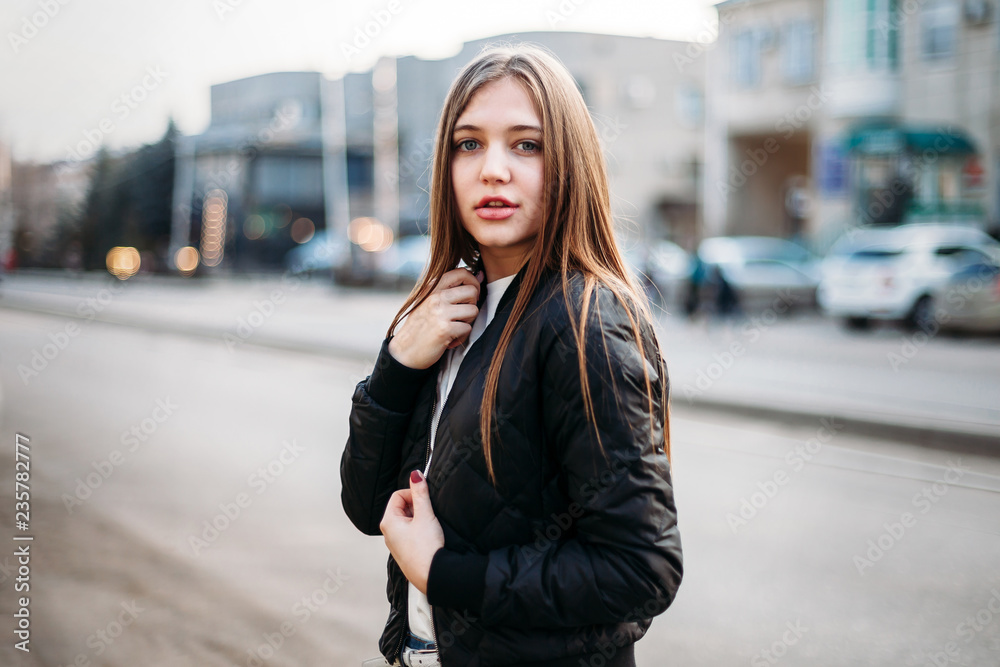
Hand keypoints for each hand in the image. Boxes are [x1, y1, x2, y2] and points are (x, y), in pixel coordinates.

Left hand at [380, 470, 444, 593]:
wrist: (431, 576)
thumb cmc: (426, 547)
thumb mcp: (425, 516)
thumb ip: (420, 493)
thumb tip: (415, 474)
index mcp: (388, 521)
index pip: (398, 495)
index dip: (413, 494)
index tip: (425, 501)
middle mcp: (388, 532)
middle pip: (402, 507)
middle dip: (417, 507)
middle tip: (429, 515)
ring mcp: (395, 543)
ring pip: (407, 520)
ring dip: (419, 519)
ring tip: (429, 527)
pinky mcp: (404, 551)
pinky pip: (410, 532)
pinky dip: (420, 530)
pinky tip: (429, 537)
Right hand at [388, 267, 484, 368]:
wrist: (405, 351)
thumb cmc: (420, 326)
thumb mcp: (429, 301)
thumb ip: (452, 289)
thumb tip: (481, 276)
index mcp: (432, 288)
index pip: (462, 272)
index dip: (473, 282)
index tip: (470, 295)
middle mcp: (435, 297)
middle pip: (472, 291)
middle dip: (472, 305)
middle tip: (461, 315)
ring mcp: (440, 312)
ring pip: (473, 310)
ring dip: (467, 322)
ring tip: (454, 327)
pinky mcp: (445, 329)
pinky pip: (468, 328)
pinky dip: (461, 337)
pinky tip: (449, 339)